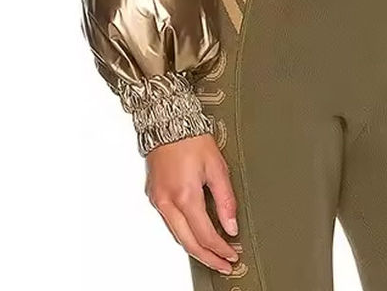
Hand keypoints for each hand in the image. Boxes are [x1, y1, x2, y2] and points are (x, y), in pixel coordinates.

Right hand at [145, 133, 239, 274]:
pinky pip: (169, 223)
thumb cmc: (191, 138)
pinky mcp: (154, 195)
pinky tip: (194, 234)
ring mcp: (158, 200)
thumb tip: (231, 225)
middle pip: (188, 242)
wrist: (168, 121)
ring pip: (177, 235)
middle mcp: (168, 202)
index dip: (220, 249)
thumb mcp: (217, 166)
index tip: (232, 255)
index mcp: (185, 196)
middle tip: (223, 264)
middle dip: (208, 257)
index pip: (205, 235)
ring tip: (212, 254)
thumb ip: (226, 199)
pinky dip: (183, 233)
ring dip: (195, 248)